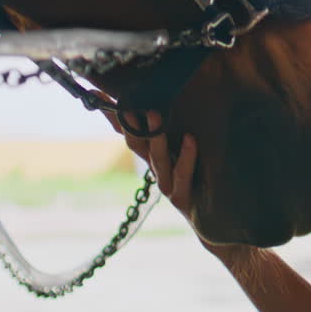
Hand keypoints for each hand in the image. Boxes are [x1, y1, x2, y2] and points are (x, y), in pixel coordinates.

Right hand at [95, 93, 250, 263]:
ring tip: (156, 114)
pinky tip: (191, 140)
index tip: (96, 92)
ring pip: (157, 160)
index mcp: (153, 154)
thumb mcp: (186, 148)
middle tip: (126, 101)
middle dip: (129, 122)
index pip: (127, 130)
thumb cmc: (201, 179)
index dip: (111, 112)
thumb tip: (169, 97)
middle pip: (136, 144)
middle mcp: (156, 169)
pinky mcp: (183, 199)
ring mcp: (168, 185)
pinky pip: (183, 176)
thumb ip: (175, 127)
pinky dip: (187, 158)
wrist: (214, 219)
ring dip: (155, 137)